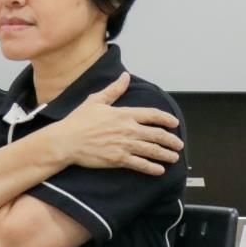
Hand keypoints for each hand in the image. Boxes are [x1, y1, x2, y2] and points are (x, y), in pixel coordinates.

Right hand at [48, 72, 183, 175]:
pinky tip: (159, 170)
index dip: (166, 119)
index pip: (152, 115)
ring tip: (174, 158)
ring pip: (152, 150)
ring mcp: (125, 145)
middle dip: (171, 140)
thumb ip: (114, 89)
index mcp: (125, 114)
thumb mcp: (97, 100)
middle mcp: (128, 129)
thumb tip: (125, 76)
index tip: (174, 123)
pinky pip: (140, 164)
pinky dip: (152, 168)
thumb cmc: (79, 120)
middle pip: (157, 134)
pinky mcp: (119, 159)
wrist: (67, 141)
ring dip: (166, 155)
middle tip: (179, 145)